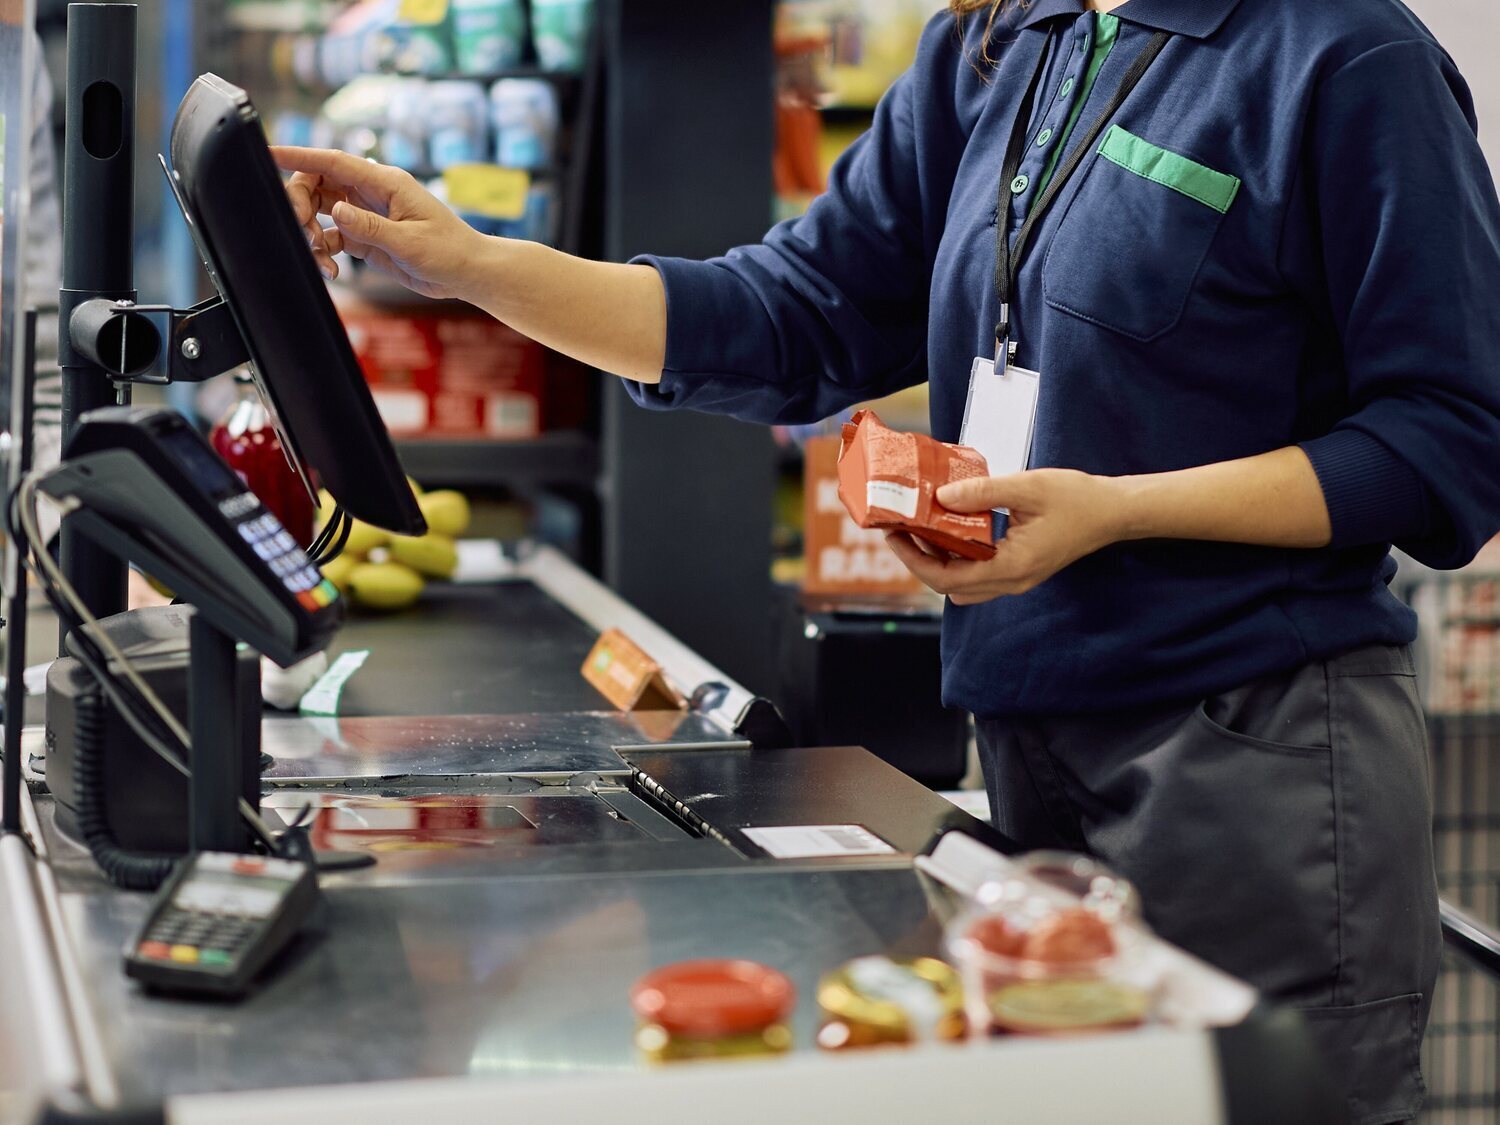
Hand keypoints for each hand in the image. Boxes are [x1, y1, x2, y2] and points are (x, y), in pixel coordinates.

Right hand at [271, 146, 486, 299]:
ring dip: (309, 232)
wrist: (466, 273)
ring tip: (320, 258)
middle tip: (302, 230)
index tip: (268, 152)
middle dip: (299, 203)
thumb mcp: (409, 241)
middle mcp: (371, 193)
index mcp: (385, 183)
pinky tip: (332, 270)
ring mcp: (366, 214)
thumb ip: (370, 227)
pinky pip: (331, 236)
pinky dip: (323, 251)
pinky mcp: (365, 236)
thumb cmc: (449, 251)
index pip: (333, 161)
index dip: (299, 155)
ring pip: (320, 210)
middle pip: (317, 183)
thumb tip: (335, 210)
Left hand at [883, 469, 1125, 604]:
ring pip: (962, 584)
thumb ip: (983, 493)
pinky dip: (956, 558)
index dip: (915, 560)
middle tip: (898, 530)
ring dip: (936, 561)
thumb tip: (941, 496)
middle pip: (949, 586)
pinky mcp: (1019, 570)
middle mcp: (1011, 582)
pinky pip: (977, 574)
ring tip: (918, 530)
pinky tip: (949, 530)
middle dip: (919, 560)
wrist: (1113, 513)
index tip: (894, 535)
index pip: (948, 578)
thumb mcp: (1027, 487)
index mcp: (1011, 567)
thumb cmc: (1076, 498)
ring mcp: (1015, 580)